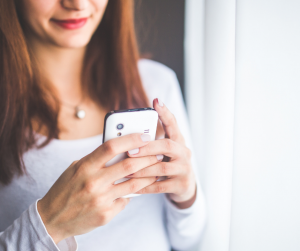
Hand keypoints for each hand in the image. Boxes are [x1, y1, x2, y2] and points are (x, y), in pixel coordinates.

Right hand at [38, 133, 159, 243]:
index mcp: (84, 166)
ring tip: (156, 170)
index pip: (111, 147)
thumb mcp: (76, 169)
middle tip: (157, 153)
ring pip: (134, 184)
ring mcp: (101, 199)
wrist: (52, 219)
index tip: (144, 136)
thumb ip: (96, 159)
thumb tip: (120, 149)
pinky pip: (126, 200)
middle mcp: (93, 182)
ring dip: (148, 176)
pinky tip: (137, 189)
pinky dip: (133, 194)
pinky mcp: (106, 214)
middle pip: (129, 165)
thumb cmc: (65, 189)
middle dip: (147, 157)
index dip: (131, 139)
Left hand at [127, 98, 196, 207]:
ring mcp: (185, 169)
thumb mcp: (164, 152)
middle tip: (130, 151)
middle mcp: (184, 153)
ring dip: (142, 169)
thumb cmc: (168, 164)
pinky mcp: (181, 185)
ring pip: (162, 168)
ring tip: (126, 170)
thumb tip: (127, 136)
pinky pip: (160, 186)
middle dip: (147, 148)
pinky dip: (145, 186)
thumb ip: (151, 144)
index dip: (165, 113)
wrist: (185, 187)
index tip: (156, 101)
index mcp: (178, 141)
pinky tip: (133, 187)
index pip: (173, 124)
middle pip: (167, 145)